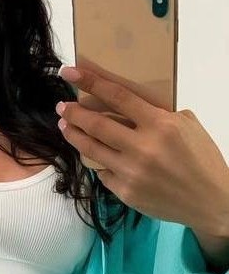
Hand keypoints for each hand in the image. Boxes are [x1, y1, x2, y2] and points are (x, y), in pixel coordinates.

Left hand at [55, 64, 228, 232]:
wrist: (210, 201)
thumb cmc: (202, 159)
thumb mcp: (188, 126)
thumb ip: (159, 114)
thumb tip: (129, 106)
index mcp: (160, 125)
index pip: (118, 96)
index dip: (90, 81)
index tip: (69, 73)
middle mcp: (142, 148)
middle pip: (96, 125)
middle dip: (73, 113)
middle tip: (62, 106)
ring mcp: (131, 172)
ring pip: (91, 149)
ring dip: (74, 135)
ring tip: (65, 126)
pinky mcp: (126, 192)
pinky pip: (103, 173)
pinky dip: (98, 162)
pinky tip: (95, 156)